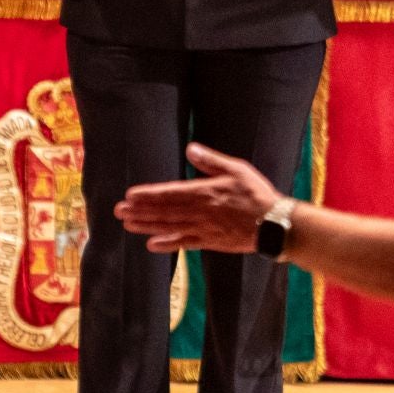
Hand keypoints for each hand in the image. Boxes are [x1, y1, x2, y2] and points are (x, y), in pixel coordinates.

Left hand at [114, 142, 282, 253]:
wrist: (274, 224)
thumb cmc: (256, 194)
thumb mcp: (236, 169)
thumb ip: (211, 160)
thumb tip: (191, 148)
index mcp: (204, 192)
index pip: (170, 193)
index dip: (148, 195)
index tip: (130, 196)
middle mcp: (200, 212)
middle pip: (164, 212)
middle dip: (140, 211)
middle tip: (119, 211)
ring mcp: (203, 229)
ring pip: (169, 227)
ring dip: (147, 226)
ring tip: (128, 224)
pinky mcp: (210, 242)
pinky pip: (184, 243)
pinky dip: (167, 243)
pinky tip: (151, 244)